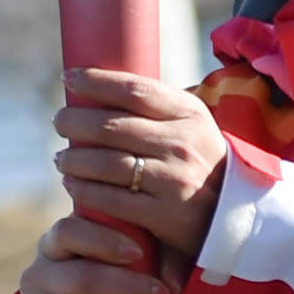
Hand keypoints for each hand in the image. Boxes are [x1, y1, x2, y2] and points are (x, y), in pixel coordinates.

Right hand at [20, 209, 180, 293]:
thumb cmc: (98, 288)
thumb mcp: (104, 263)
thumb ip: (125, 250)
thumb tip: (170, 253)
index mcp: (51, 247)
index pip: (67, 233)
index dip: (102, 241)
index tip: (138, 252)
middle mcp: (37, 278)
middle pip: (83, 280)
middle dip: (130, 287)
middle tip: (164, 293)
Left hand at [53, 70, 226, 259]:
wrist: (234, 215)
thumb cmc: (200, 163)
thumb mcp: (191, 127)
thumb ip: (156, 110)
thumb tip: (100, 87)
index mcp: (190, 114)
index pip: (135, 90)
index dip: (96, 81)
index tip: (68, 77)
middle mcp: (183, 144)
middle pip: (113, 126)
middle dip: (76, 121)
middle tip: (59, 121)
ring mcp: (175, 180)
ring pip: (109, 163)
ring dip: (75, 159)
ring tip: (61, 158)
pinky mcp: (166, 215)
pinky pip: (113, 199)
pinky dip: (85, 190)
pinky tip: (72, 184)